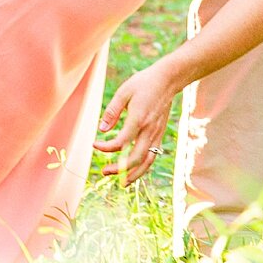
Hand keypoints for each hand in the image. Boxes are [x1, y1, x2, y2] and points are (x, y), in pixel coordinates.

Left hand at [95, 62, 176, 183]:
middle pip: (135, 158)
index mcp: (138, 119)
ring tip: (122, 182)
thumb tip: (101, 130)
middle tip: (104, 172)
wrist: (168, 79)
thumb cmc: (143, 83)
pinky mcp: (160, 133)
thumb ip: (112, 112)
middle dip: (120, 169)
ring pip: (147, 161)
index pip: (121, 143)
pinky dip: (144, 166)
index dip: (105, 148)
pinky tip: (135, 169)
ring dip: (135, 174)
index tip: (95, 144)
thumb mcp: (124, 92)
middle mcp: (149, 130)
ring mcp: (156, 133)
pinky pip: (153, 155)